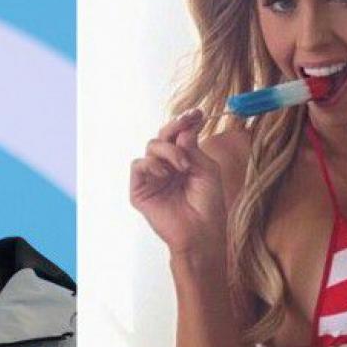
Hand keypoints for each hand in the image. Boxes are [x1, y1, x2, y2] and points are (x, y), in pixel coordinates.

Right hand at [130, 109, 227, 254]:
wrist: (201, 233)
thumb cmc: (208, 206)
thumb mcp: (207, 170)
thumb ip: (193, 149)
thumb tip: (184, 129)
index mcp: (183, 161)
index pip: (179, 135)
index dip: (186, 121)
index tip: (198, 113)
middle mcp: (166, 166)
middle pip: (163, 135)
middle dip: (175, 126)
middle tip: (188, 122)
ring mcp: (152, 178)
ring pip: (151, 146)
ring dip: (168, 150)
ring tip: (183, 166)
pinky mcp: (140, 190)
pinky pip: (138, 165)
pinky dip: (152, 164)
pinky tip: (165, 174)